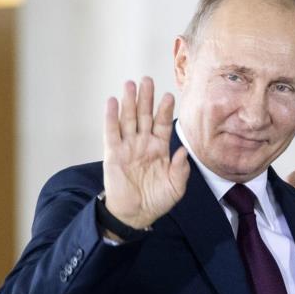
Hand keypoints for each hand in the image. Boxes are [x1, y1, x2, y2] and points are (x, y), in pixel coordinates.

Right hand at [103, 77, 189, 229]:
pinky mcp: (113, 154)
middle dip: (146, 98)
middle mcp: (143, 143)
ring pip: (128, 119)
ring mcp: (128, 147)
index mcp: (160, 149)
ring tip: (131, 84)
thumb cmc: (157, 200)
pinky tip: (113, 102)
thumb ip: (180, 169)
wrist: (135, 214)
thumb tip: (183, 151)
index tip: (169, 95)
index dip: (165, 110)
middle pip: (144, 116)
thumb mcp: (175, 186)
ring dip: (129, 102)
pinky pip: (111, 132)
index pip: (163, 124)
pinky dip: (111, 117)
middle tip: (147, 79)